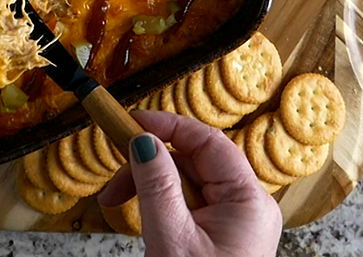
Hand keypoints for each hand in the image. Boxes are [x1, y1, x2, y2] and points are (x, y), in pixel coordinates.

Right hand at [98, 111, 281, 256]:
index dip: (169, 126)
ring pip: (188, 181)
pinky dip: (160, 203)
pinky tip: (140, 214)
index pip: (208, 142)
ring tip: (116, 203)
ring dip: (150, 185)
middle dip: (151, 164)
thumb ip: (156, 186)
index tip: (133, 123)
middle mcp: (248, 205)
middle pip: (194, 161)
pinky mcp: (222, 233)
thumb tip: (144, 142)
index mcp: (249, 200)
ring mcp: (236, 220)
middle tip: (114, 178)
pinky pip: (189, 203)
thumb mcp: (171, 238)